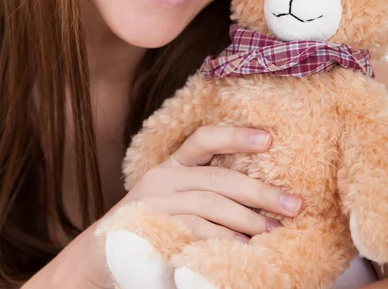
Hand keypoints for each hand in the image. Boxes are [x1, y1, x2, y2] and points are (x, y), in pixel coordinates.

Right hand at [22, 126, 301, 287]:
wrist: (99, 256)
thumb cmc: (150, 228)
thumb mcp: (178, 202)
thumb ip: (207, 194)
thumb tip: (261, 204)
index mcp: (173, 166)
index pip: (205, 139)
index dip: (236, 135)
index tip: (269, 138)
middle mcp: (163, 176)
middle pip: (217, 176)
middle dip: (259, 190)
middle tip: (294, 204)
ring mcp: (155, 202)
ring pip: (209, 202)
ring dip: (246, 218)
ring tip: (274, 230)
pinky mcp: (149, 227)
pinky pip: (192, 229)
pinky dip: (221, 237)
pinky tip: (242, 247)